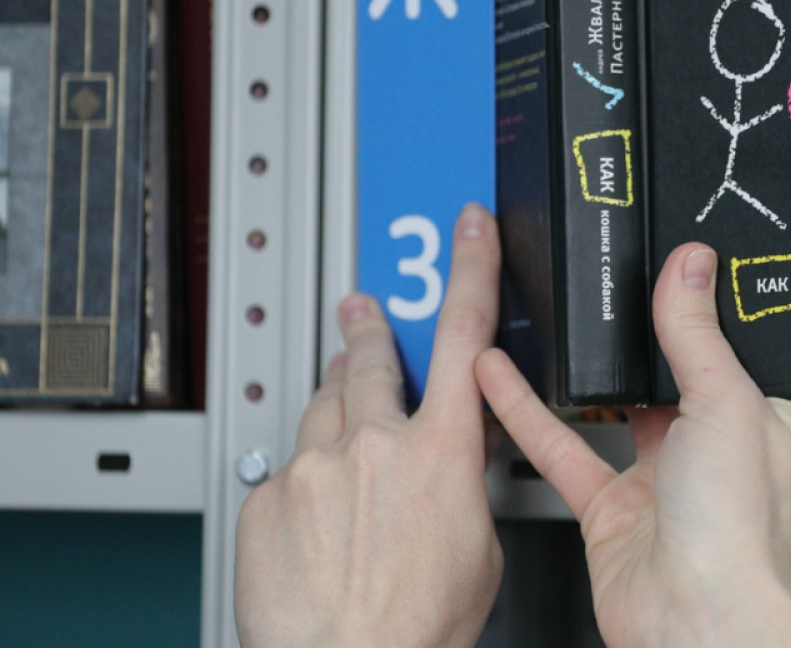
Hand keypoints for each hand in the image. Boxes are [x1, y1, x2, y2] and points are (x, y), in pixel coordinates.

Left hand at [234, 204, 503, 646]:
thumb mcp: (479, 546)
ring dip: (334, 406)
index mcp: (442, 451)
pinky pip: (286, 467)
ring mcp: (313, 468)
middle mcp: (374, 445)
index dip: (472, 269)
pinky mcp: (266, 498)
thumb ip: (462, 480)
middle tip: (362, 311)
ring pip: (322, 408)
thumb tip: (454, 458)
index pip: (464, 335)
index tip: (471, 227)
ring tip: (342, 422)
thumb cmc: (419, 626)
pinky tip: (314, 512)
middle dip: (368, 332)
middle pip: (369, 360)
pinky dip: (302, 477)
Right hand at [476, 244, 790, 646]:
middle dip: (636, 332)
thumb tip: (690, 266)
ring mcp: (661, 478)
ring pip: (608, 408)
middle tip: (604, 279)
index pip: (736, 342)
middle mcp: (714, 446)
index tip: (677, 258)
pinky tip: (498, 377)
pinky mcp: (611, 509)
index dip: (709, 303)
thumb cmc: (740, 532)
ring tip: (548, 316)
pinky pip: (562, 449)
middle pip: (669, 371)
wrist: (696, 624)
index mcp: (765, 417)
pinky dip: (526, 412)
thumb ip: (696, 332)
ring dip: (576, 369)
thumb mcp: (725, 402)